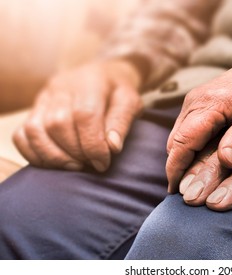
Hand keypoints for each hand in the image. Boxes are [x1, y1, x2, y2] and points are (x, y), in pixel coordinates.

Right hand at [13, 58, 142, 171]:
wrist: (102, 74)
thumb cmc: (118, 92)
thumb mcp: (131, 102)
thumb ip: (122, 122)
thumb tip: (113, 147)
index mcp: (89, 83)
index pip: (85, 115)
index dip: (93, 144)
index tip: (103, 163)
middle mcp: (61, 87)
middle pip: (58, 124)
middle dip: (75, 152)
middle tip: (91, 164)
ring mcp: (44, 98)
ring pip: (35, 130)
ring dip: (54, 156)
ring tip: (75, 165)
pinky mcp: (34, 109)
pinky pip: (22, 134)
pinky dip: (34, 153)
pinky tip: (56, 162)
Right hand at [166, 36, 231, 191]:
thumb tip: (224, 160)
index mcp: (212, 103)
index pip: (184, 141)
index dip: (177, 169)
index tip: (178, 192)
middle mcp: (196, 100)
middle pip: (176, 140)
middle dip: (175, 168)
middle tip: (183, 194)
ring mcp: (195, 100)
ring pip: (178, 136)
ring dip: (180, 159)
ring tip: (188, 183)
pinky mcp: (198, 103)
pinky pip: (186, 129)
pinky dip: (188, 148)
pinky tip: (196, 164)